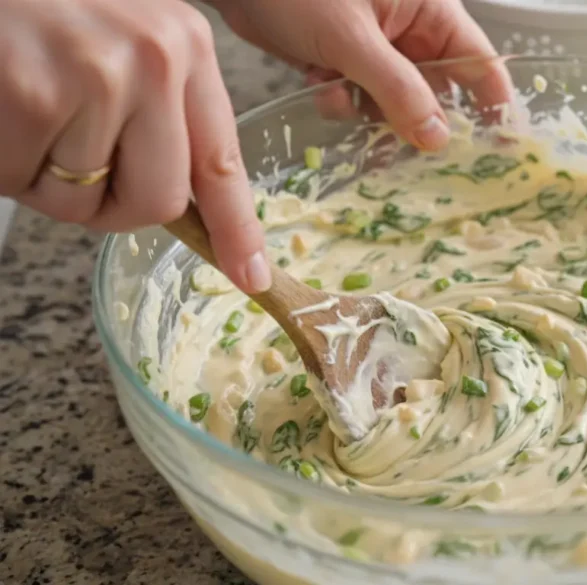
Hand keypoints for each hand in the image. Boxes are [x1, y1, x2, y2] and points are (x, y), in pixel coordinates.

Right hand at [0, 0, 269, 292]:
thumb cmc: (36, 9)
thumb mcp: (122, 39)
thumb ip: (159, 107)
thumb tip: (179, 200)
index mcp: (185, 45)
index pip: (221, 161)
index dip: (236, 228)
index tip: (251, 276)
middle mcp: (155, 59)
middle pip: (158, 203)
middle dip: (107, 203)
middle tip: (63, 153)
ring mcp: (97, 77)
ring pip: (83, 203)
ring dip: (42, 179)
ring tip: (22, 108)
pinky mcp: (34, 96)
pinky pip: (25, 184)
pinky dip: (5, 166)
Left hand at [213, 0, 510, 150]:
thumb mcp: (351, 38)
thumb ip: (398, 90)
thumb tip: (436, 137)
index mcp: (429, 10)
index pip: (479, 62)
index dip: (493, 104)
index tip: (497, 148)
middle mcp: (410, 29)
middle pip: (436, 89)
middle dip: (414, 116)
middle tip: (400, 142)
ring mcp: (378, 45)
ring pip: (394, 100)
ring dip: (368, 109)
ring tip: (338, 93)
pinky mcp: (345, 57)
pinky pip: (360, 95)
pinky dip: (342, 98)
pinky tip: (320, 83)